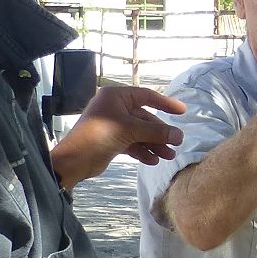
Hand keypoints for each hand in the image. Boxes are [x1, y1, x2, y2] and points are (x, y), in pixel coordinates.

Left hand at [50, 85, 185, 188]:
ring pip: (140, 133)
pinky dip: (142, 151)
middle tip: (176, 144)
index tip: (182, 112)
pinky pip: (132, 143)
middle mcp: (115, 107)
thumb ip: (155, 132)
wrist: (74, 160)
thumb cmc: (99, 136)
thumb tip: (179, 135)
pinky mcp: (112, 140)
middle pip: (145, 118)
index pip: (147, 96)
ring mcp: (114, 124)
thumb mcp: (130, 131)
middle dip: (159, 133)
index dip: (165, 103)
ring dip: (154, 144)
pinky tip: (152, 161)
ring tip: (168, 156)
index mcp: (116, 96)